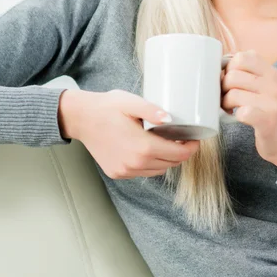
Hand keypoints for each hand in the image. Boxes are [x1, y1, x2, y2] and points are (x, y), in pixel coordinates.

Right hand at [58, 89, 199, 178]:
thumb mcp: (131, 103)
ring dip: (167, 160)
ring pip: (158, 170)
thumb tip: (170, 119)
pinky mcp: (117, 173)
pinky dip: (152, 164)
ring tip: (169, 144)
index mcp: (142, 147)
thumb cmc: (107, 108)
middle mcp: (135, 163)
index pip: (178, 154)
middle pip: (170, 163)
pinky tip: (151, 150)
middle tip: (184, 140)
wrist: (81, 118)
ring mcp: (125, 171)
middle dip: (181, 153)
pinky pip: (143, 173)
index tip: (195, 139)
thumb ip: (152, 110)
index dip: (191, 148)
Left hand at [221, 50, 276, 172]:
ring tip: (229, 108)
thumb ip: (251, 73)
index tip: (230, 79)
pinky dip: (234, 116)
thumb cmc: (271, 113)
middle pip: (233, 75)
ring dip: (225, 102)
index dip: (229, 67)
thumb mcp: (267, 87)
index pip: (243, 56)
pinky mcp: (267, 121)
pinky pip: (242, 112)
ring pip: (233, 93)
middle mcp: (274, 85)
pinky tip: (236, 118)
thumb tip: (222, 63)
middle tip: (226, 97)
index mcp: (272, 73)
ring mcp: (272, 103)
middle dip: (223, 87)